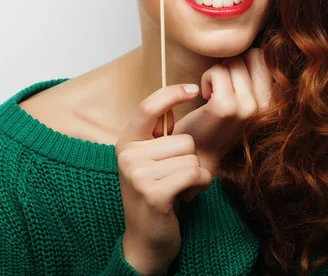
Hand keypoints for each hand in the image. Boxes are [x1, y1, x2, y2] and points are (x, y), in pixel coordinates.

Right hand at [116, 84, 212, 270]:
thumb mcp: (149, 159)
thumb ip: (156, 134)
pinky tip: (187, 195)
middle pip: (184, 138)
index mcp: (126, 142)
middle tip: (174, 176)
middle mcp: (127, 156)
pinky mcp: (154, 194)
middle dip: (190, 157)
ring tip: (179, 187)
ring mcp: (138, 175)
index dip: (171, 93)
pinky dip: (200, 184)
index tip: (194, 87)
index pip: (148, 107)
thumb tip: (170, 104)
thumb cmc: (155, 192)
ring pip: (192, 157)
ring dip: (195, 173)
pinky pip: (194, 174)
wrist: (146, 239)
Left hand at [172, 47, 272, 199]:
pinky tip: (205, 96)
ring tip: (213, 93)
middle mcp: (265, 105)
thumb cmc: (220, 122)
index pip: (262, 57)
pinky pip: (217, 71)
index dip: (243, 62)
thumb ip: (254, 78)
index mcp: (273, 101)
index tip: (234, 81)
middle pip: (248, 56)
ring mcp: (247, 106)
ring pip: (231, 62)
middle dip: (231, 65)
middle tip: (222, 86)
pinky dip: (206, 79)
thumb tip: (254, 49)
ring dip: (216, 73)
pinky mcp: (226, 107)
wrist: (201, 154)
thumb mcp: (246, 100)